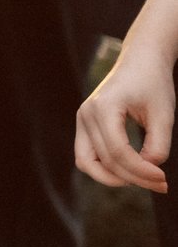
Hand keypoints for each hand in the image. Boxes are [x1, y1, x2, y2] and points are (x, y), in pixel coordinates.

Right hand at [77, 44, 174, 192]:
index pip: (118, 152)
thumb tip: (150, 169)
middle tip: (162, 185)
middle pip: (105, 160)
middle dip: (134, 178)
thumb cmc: (154, 83)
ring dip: (114, 178)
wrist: (141, 61)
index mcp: (103, 107)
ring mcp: (82, 120)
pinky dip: (105, 169)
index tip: (164, 178)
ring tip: (142, 181)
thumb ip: (158, 144)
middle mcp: (86, 114)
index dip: (141, 171)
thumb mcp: (164, 114)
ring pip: (87, 163)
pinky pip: (87, 156)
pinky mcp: (85, 125)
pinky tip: (130, 172)